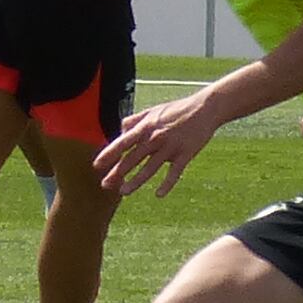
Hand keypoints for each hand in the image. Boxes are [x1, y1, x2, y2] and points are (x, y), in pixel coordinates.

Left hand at [97, 85, 230, 199]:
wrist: (205, 108)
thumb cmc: (177, 109)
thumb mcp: (153, 111)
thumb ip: (135, 120)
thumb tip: (120, 131)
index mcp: (146, 127)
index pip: (123, 142)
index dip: (109, 154)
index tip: (97, 165)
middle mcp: (156, 138)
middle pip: (133, 158)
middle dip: (117, 172)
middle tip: (105, 185)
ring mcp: (170, 147)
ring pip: (150, 168)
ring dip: (136, 181)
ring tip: (124, 192)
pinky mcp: (186, 154)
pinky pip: (174, 172)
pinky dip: (167, 184)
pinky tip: (158, 194)